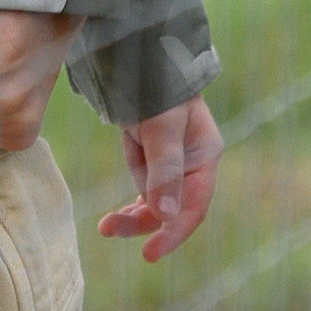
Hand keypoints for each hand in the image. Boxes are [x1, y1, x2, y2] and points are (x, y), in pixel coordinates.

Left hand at [96, 98, 222, 261]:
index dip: (174, 233)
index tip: (150, 253)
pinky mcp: (154, 160)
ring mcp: (172, 163)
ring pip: (155, 205)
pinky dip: (132, 206)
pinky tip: (116, 219)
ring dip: (132, 217)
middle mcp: (192, 163)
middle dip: (142, 223)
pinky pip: (145, 193)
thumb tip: (165, 216)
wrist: (138, 57)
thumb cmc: (156, 87)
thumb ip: (165, 170)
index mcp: (205, 155)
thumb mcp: (161, 127)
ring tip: (105, 225)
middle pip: (172, 209)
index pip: (194, 206)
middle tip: (108, 227)